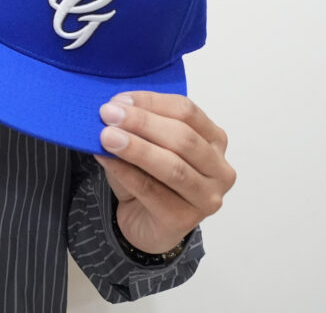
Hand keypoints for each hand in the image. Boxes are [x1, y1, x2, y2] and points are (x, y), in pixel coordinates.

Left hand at [93, 92, 234, 254]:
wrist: (146, 224)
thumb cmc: (151, 178)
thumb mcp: (147, 144)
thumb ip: (138, 127)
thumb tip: (114, 110)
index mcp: (214, 140)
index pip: (187, 112)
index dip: (151, 102)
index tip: (118, 100)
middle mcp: (219, 169)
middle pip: (183, 138)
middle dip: (142, 122)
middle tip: (108, 114)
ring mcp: (206, 198)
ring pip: (172, 167)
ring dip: (136, 148)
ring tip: (106, 137)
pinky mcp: (184, 220)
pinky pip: (151, 191)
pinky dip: (125, 172)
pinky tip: (106, 159)